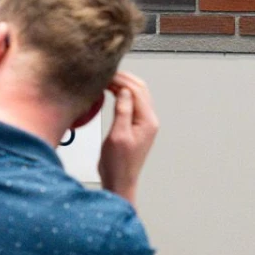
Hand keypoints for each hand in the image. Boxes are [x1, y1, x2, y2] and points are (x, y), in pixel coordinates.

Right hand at [98, 71, 158, 205]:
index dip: (121, 79)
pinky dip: (122, 93)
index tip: (105, 74)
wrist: (120, 181)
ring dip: (123, 84)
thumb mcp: (118, 135)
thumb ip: (123, 111)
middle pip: (140, 88)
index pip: (137, 90)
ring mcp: (144, 122)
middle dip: (123, 78)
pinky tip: (111, 92)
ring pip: (137, 93)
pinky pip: (132, 102)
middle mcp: (149, 119)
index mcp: (147, 121)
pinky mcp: (136, 125)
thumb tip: (123, 90)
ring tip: (106, 80)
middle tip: (105, 74)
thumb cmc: (118, 164)